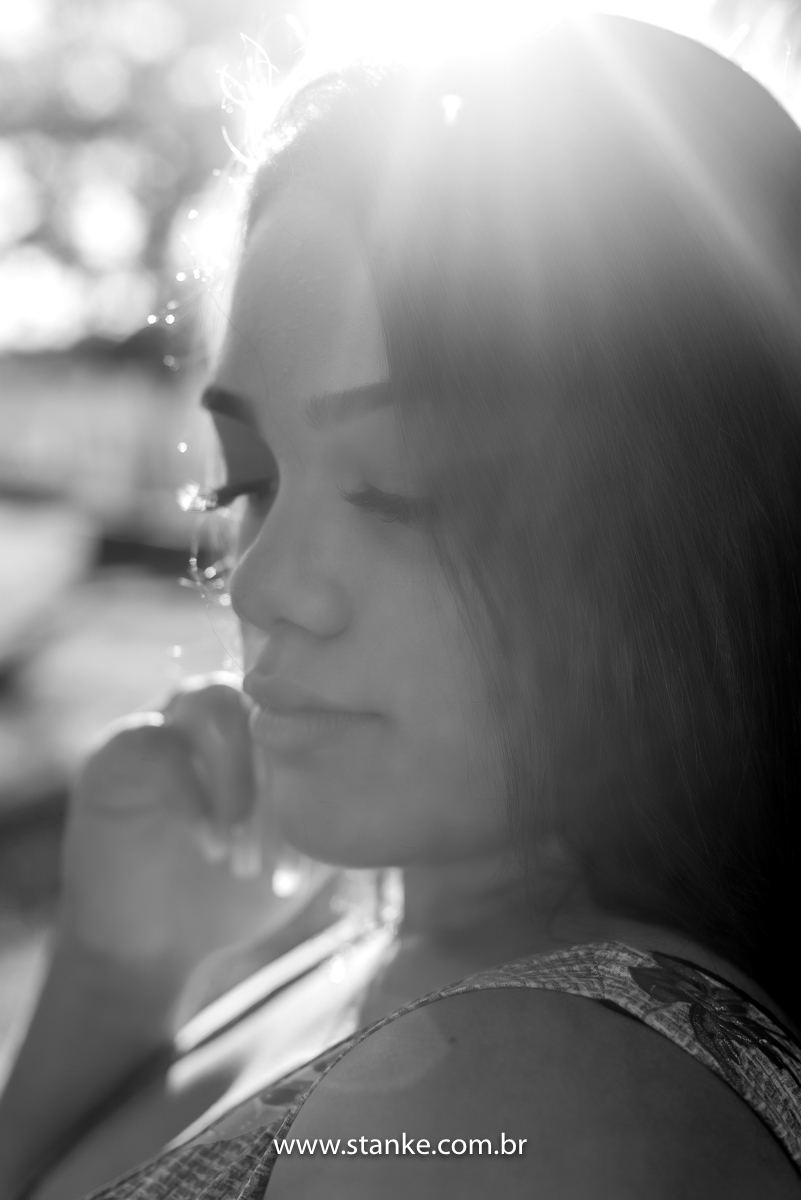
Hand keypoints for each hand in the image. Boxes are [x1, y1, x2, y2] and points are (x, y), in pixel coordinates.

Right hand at [59, 674, 325, 979]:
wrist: (155, 943)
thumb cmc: (238, 895)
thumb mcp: (305, 857)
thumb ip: (341, 816)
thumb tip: (395, 791)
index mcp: (267, 729)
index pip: (311, 707)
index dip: (325, 768)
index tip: (324, 848)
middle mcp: (219, 712)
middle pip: (265, 700)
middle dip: (282, 779)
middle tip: (283, 858)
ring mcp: (167, 722)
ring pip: (213, 702)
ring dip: (238, 780)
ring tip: (241, 851)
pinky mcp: (121, 750)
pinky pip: (159, 744)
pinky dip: (193, 797)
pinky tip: (210, 846)